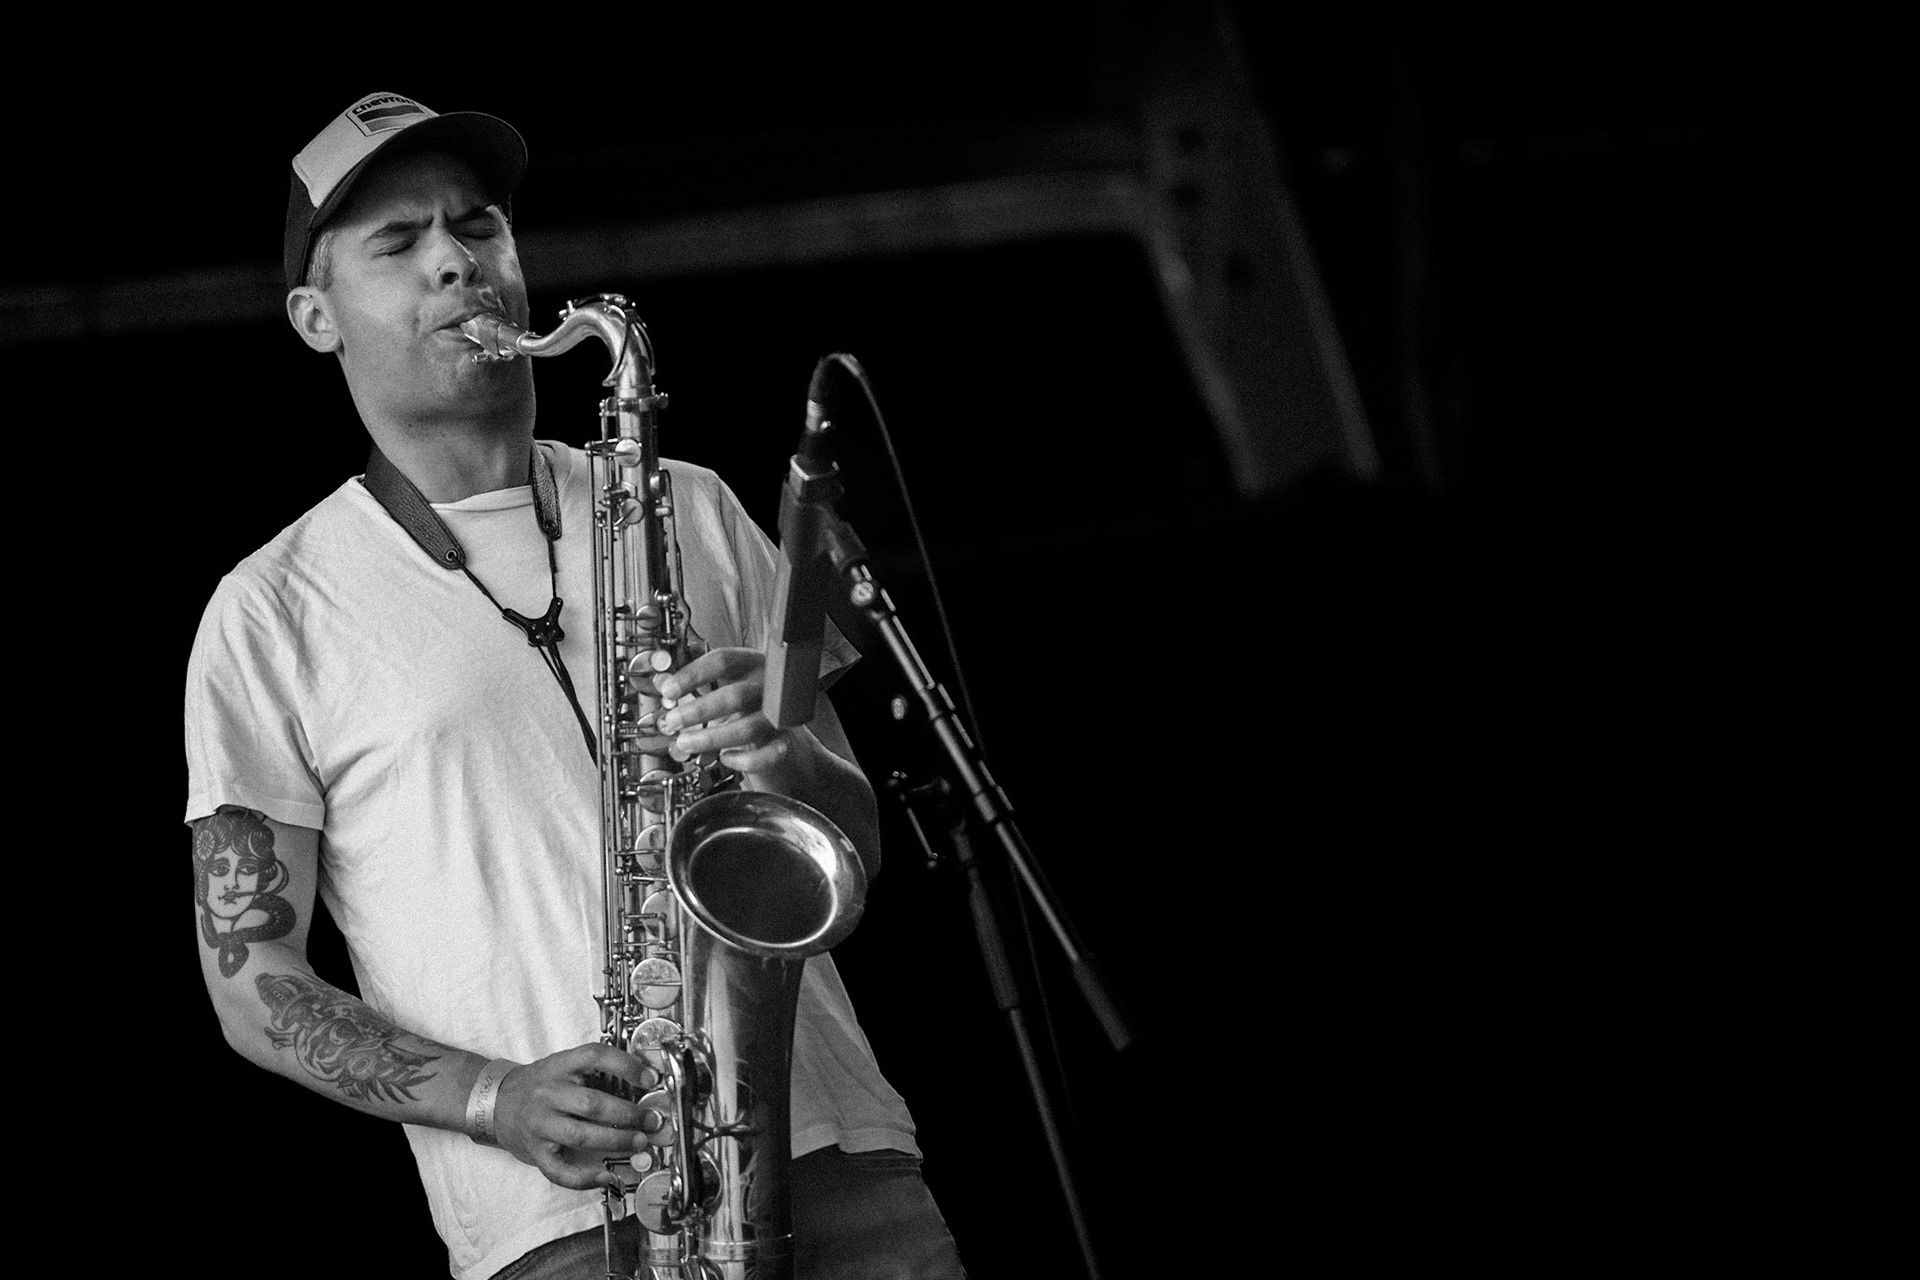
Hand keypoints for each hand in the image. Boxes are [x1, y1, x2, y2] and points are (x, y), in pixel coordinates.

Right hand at [489, 1043, 656, 1190]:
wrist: (497, 1102)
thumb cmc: (540, 1084)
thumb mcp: (563, 1066)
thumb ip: (596, 1072)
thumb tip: (644, 1083)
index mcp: (559, 1066)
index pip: (593, 1056)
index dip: (625, 1065)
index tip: (650, 1078)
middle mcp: (547, 1094)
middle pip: (591, 1103)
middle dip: (628, 1114)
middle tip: (652, 1120)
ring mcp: (539, 1125)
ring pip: (581, 1136)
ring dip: (616, 1141)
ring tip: (640, 1142)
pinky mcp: (535, 1153)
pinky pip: (560, 1171)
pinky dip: (585, 1178)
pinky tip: (606, 1176)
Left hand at [651, 647, 811, 785]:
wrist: (775, 724)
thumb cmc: (742, 702)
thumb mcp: (718, 686)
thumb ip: (690, 685)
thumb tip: (658, 683)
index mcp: (749, 664)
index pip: (722, 661)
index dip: (692, 675)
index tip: (668, 691)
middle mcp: (767, 687)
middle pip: (735, 696)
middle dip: (698, 711)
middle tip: (672, 722)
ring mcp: (777, 716)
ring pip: (747, 729)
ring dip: (711, 739)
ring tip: (686, 743)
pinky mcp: (784, 741)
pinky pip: (767, 755)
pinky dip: (743, 760)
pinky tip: (725, 758)